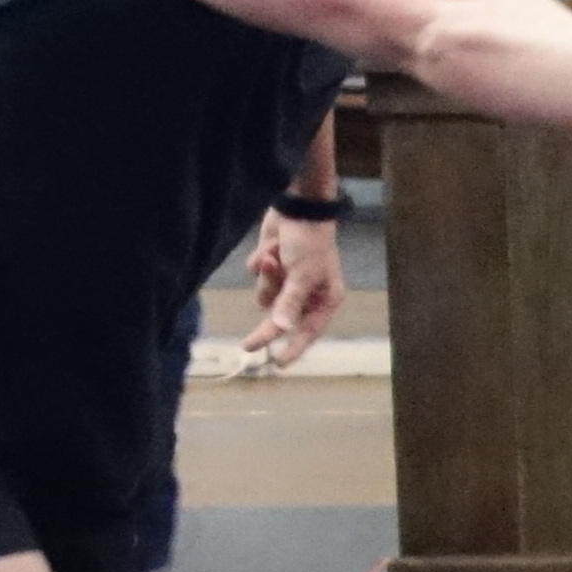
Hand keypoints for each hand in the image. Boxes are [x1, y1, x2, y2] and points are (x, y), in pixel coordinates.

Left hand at [245, 209, 345, 368]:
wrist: (297, 206)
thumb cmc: (309, 242)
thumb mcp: (302, 275)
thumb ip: (289, 303)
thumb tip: (280, 329)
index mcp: (324, 298)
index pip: (308, 331)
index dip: (294, 349)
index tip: (278, 365)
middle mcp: (306, 293)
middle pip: (281, 319)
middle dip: (266, 325)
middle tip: (246, 346)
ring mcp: (287, 280)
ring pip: (266, 296)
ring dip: (267, 277)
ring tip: (275, 256)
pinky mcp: (272, 267)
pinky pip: (257, 276)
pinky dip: (260, 263)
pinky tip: (271, 246)